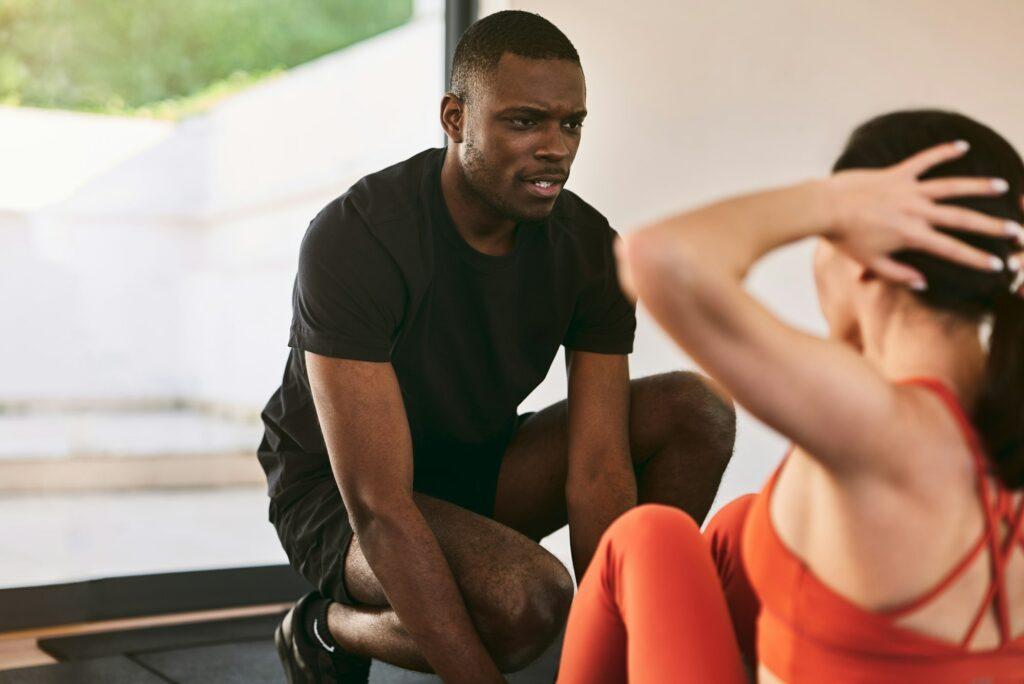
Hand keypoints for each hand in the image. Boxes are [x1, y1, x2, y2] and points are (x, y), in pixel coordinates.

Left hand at [824, 141, 1022, 289]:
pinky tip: (962, 145)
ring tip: (1002, 186)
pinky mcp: (897, 173)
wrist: (824, 208)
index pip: (951, 250)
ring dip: (978, 186)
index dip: (976, 259)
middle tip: (1016, 230)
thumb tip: (924, 283)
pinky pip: (924, 160)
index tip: (998, 265)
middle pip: (962, 218)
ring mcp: (908, 189)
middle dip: (991, 226)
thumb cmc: (844, 238)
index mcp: (912, 235)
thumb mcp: (869, 263)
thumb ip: (897, 275)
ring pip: (951, 186)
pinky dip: (943, 151)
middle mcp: (916, 210)